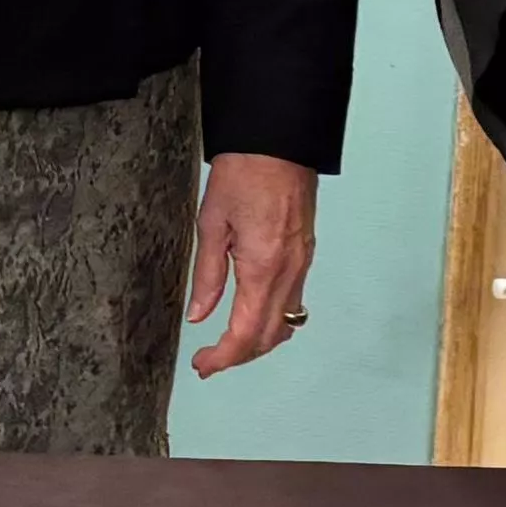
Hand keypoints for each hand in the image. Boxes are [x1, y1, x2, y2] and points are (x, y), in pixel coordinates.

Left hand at [188, 153, 319, 375]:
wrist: (279, 141)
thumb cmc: (243, 173)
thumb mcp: (211, 223)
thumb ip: (207, 275)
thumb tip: (200, 316)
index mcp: (263, 267)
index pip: (245, 333)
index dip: (223, 358)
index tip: (202, 365)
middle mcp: (289, 272)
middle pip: (268, 336)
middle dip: (238, 356)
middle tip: (208, 360)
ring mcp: (302, 264)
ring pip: (285, 323)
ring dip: (257, 342)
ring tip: (226, 344)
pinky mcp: (305, 254)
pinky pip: (293, 302)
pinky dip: (272, 320)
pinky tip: (250, 316)